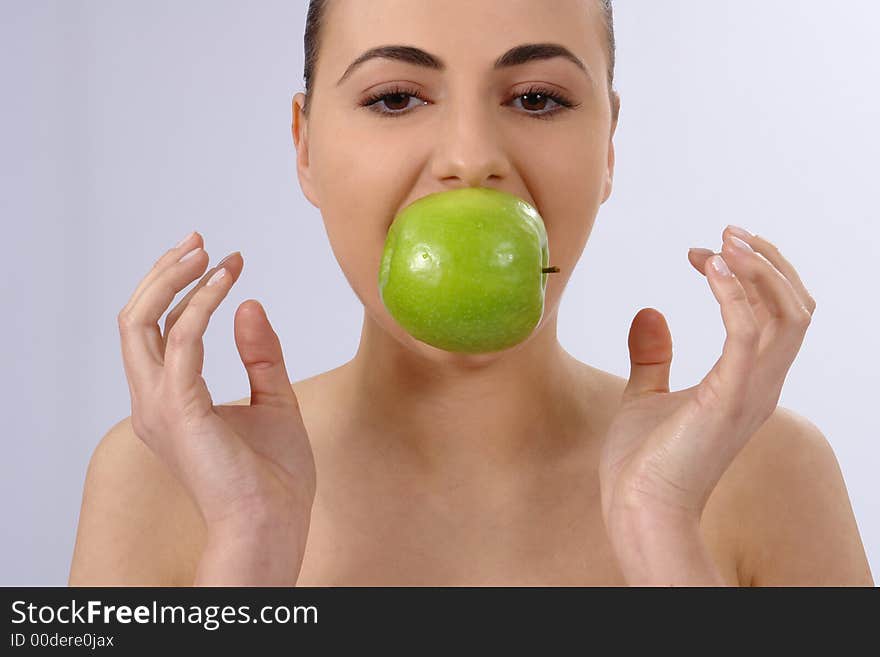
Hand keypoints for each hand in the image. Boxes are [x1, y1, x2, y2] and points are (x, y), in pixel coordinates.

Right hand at [117, 232, 316, 576]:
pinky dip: (201, 306)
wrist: (273, 524)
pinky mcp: (178, 409)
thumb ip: (261, 356)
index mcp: (170, 401)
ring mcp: (159, 406)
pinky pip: (180, 343)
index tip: (224, 262)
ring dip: (173, 280)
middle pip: (136, 320)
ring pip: (140, 323)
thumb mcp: (275, 400)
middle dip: (165, 274)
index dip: (185, 291)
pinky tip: (227, 283)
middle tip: (200, 241)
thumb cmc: (273, 477)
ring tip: (208, 252)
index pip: (159, 332)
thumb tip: (251, 305)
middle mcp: (153, 401)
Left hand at [598, 225, 815, 529]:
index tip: (703, 253)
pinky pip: (748, 335)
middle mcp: (761, 385)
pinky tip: (709, 267)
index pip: (777, 317)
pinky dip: (735, 296)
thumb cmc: (642, 463)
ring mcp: (750, 393)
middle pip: (795, 309)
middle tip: (727, 232)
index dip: (751, 276)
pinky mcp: (728, 399)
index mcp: (747, 383)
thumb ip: (652, 356)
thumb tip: (649, 312)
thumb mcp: (644, 396)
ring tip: (724, 239)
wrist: (637, 510)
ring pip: (786, 316)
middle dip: (767, 263)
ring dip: (759, 270)